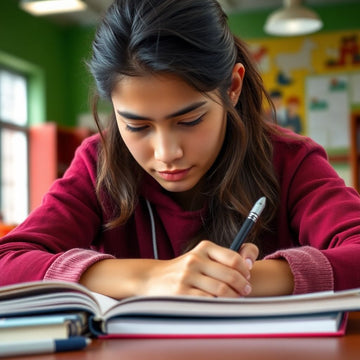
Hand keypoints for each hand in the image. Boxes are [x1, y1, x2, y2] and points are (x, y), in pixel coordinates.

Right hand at [142, 240, 257, 296]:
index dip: (245, 270)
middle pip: (230, 275)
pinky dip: (219, 305)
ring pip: (222, 290)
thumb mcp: (200, 256)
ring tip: (236, 299)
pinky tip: (220, 305)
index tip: (247, 277)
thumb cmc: (184, 269)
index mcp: (203, 248)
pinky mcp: (181, 293)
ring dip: (234, 298)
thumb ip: (222, 258)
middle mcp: (195, 259)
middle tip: (245, 291)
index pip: (234, 258)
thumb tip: (249, 264)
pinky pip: (209, 301)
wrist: (153, 277)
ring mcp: (187, 276)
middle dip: (243, 286)